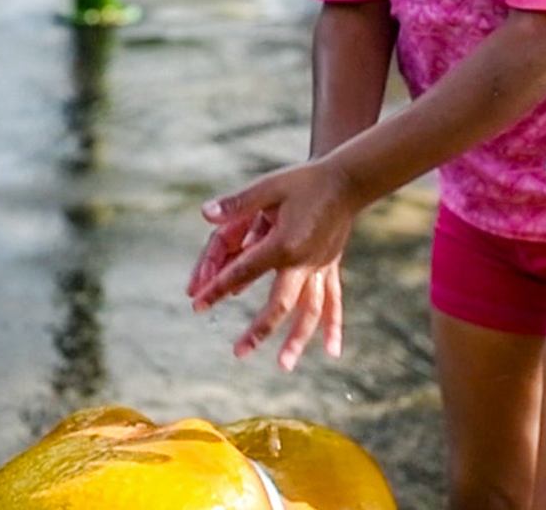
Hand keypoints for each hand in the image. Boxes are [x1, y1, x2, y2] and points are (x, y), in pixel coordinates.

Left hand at [186, 160, 359, 366]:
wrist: (348, 180)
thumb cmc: (304, 180)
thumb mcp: (268, 186)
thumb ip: (238, 203)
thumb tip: (205, 214)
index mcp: (284, 243)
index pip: (244, 271)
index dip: (218, 287)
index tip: (198, 305)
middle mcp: (304, 262)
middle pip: (279, 304)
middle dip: (258, 329)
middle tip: (238, 352)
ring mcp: (320, 267)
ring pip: (309, 311)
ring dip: (297, 340)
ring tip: (284, 365)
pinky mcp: (331, 267)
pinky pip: (333, 301)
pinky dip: (332, 326)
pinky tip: (334, 351)